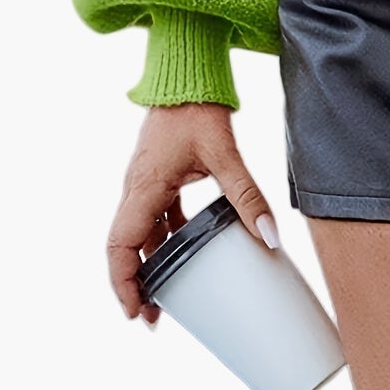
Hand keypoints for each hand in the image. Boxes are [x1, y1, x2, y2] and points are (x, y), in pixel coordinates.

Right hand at [107, 102, 279, 325]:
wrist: (187, 75)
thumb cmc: (195, 109)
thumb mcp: (225, 155)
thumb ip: (247, 196)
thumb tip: (268, 236)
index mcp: (143, 190)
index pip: (120, 248)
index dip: (123, 284)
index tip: (135, 312)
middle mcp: (137, 190)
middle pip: (125, 247)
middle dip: (136, 283)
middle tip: (154, 315)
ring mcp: (146, 183)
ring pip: (140, 232)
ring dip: (151, 262)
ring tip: (169, 290)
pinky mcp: (160, 175)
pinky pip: (156, 215)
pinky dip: (166, 237)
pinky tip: (188, 246)